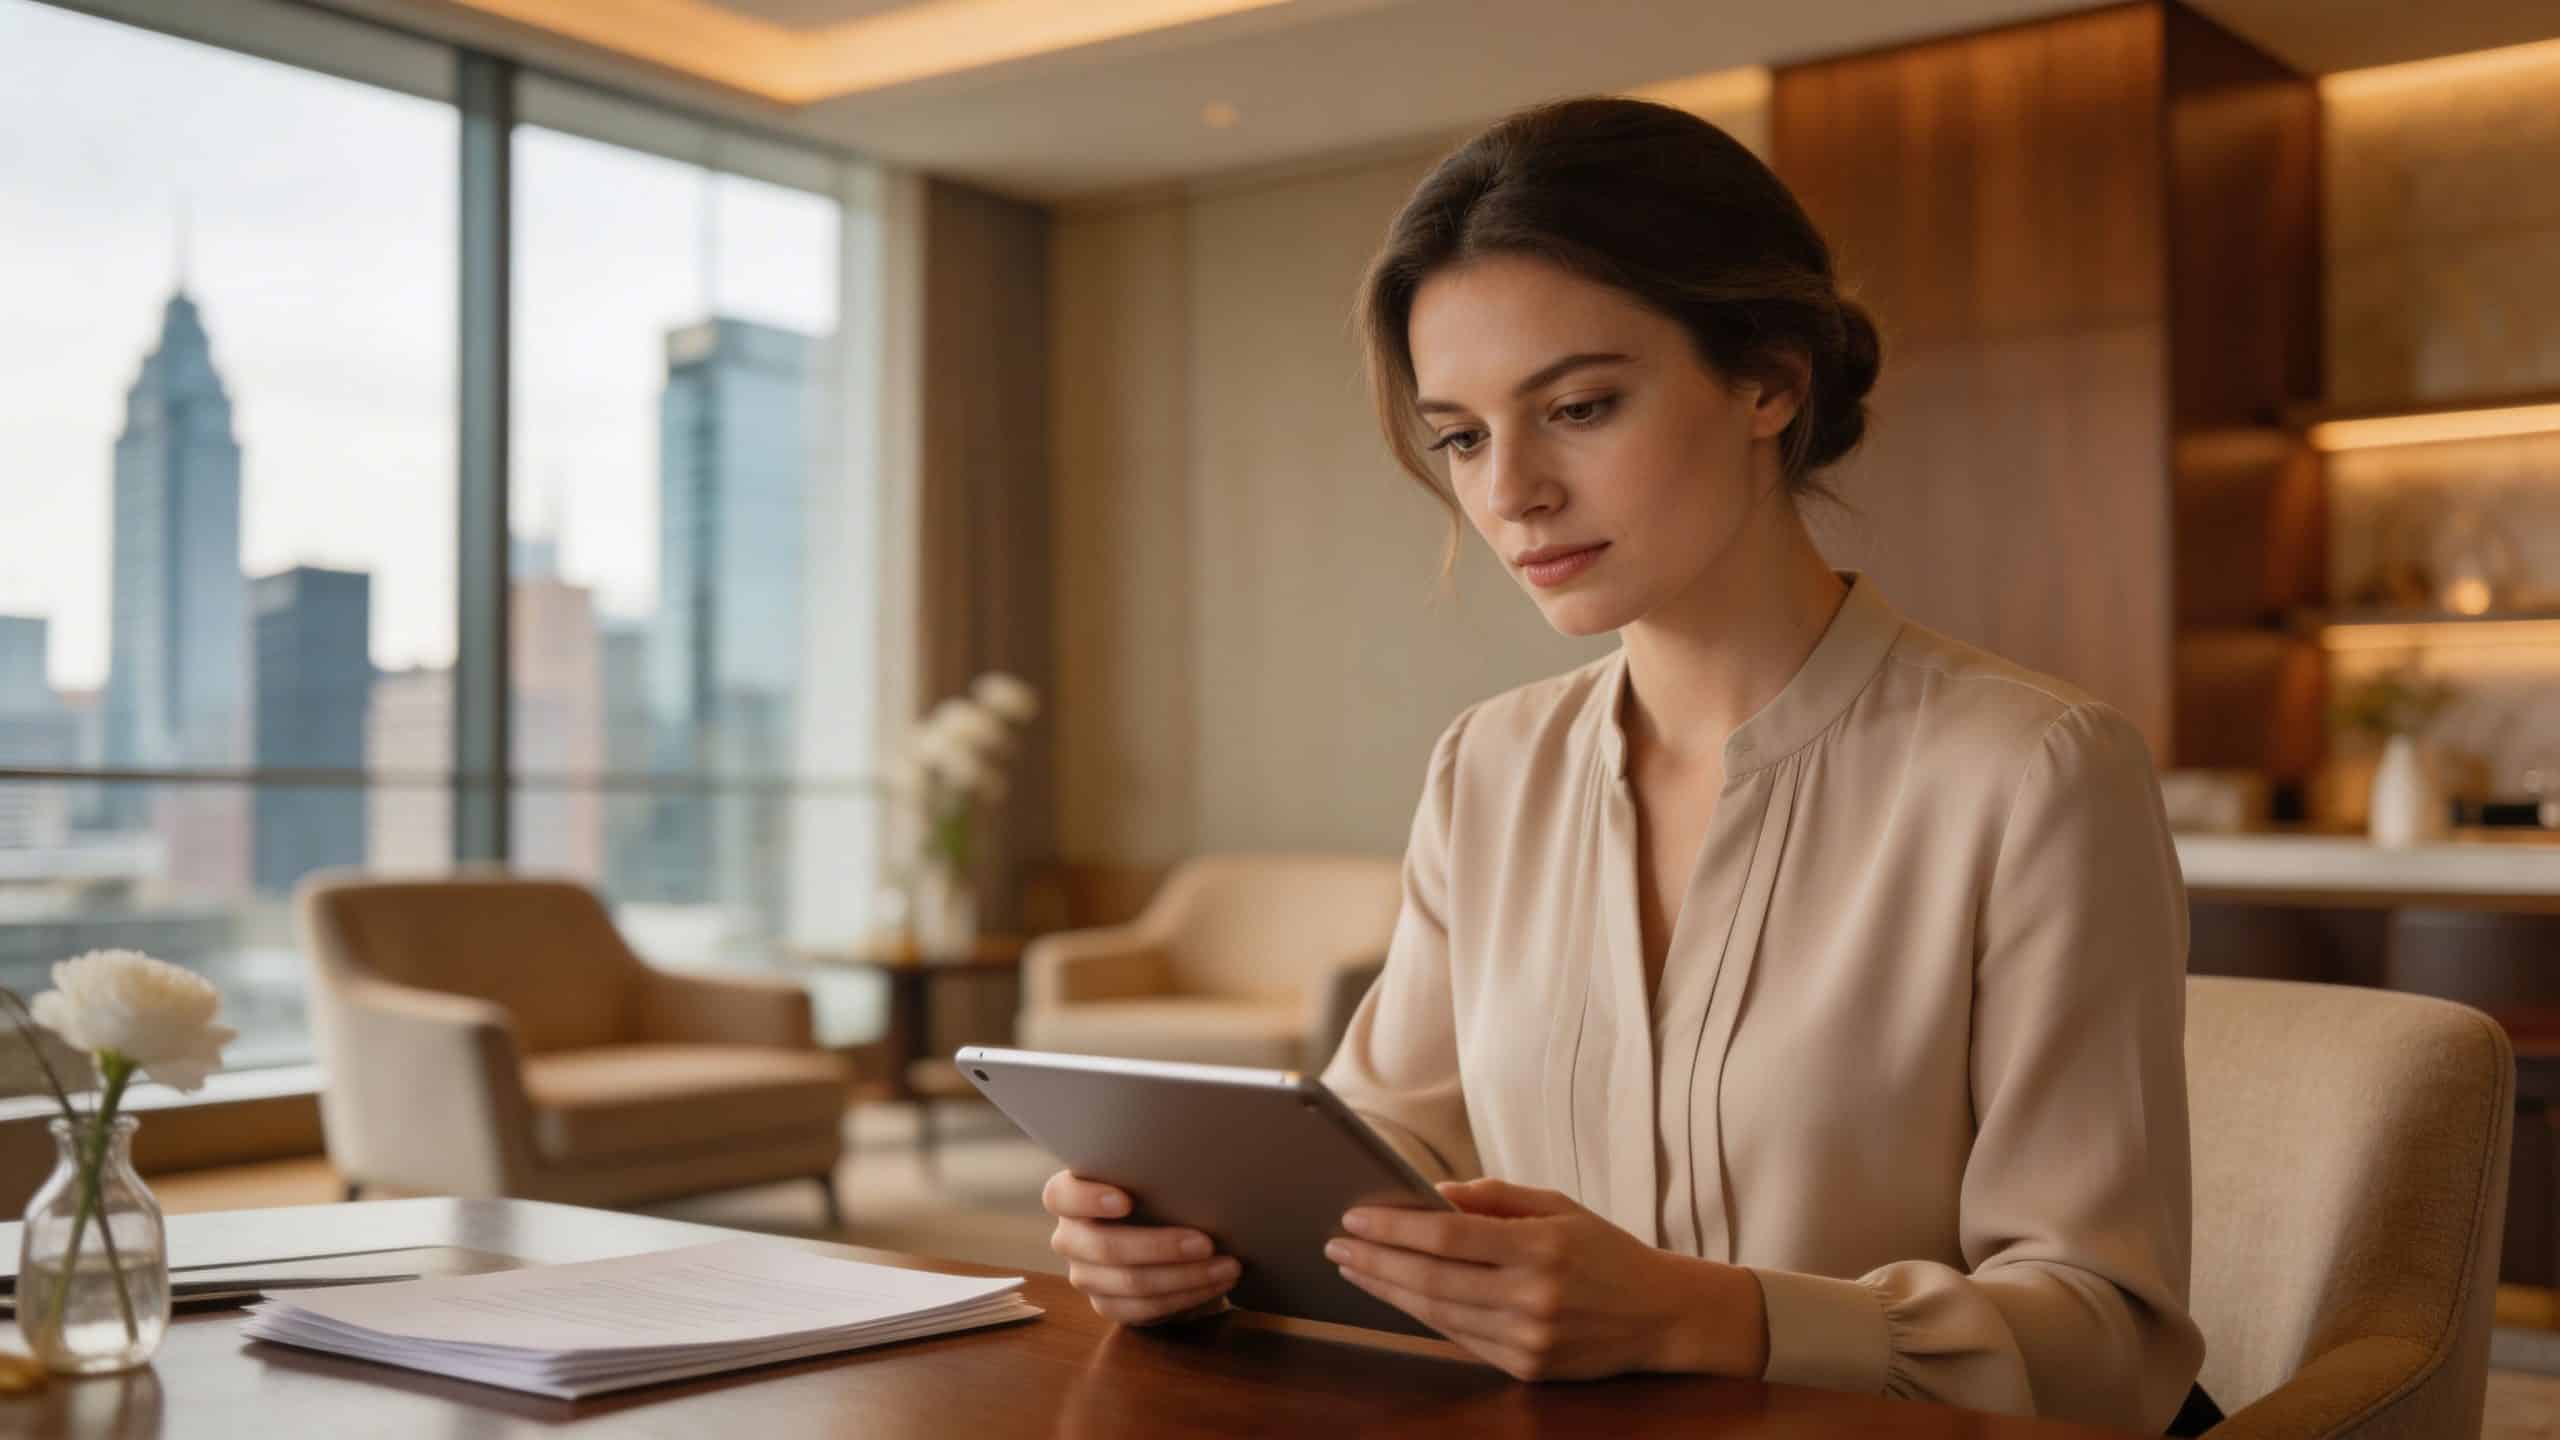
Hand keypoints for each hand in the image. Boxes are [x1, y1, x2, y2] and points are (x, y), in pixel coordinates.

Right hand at [1043, 1170, 1241, 1325]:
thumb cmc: (1156, 1189)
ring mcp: (1086, 1276)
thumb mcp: (1148, 1173)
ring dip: (1186, 1277)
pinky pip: (1144, 1309)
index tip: (1126, 1200)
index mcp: (1068, 1197)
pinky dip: (1187, 1297)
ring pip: (1131, 1283)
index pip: (1060, 1196)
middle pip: (1104, 1247)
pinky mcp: (1108, 1305)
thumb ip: (1151, 1166)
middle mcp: (1070, 1238)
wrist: (1162, 1230)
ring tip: (1228, 1266)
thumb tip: (1198, 1155)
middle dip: (1160, 1247)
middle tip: (1207, 1242)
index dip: (1089, 1199)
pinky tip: (1216, 1283)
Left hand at [1329, 1178, 1767, 1381]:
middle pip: (1431, 1279)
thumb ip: (1493, 1198)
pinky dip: (1423, 1316)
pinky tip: (1397, 1295)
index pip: (1447, 1236)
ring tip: (1355, 1267)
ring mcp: (1529, 1339)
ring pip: (1438, 1314)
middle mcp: (1533, 1297)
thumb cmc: (1606, 1251)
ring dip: (1388, 1290)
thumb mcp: (1558, 1206)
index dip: (1394, 1227)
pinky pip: (1460, 1339)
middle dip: (1375, 1260)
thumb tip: (1430, 1193)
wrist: (1664, 1316)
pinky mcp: (1527, 1369)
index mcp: (1540, 1248)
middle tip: (1337, 1244)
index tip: (1353, 1216)